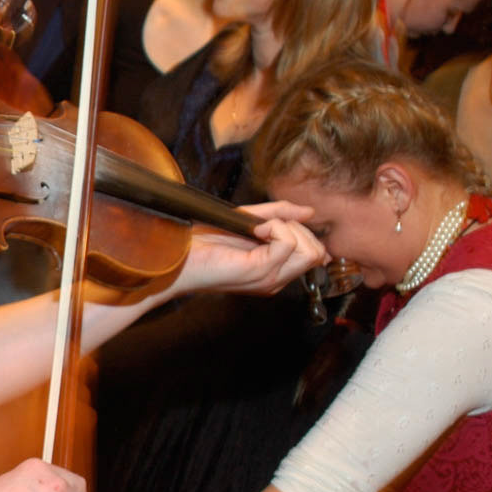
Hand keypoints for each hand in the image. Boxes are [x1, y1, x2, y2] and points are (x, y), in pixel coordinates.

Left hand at [175, 201, 326, 296]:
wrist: (174, 258)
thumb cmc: (203, 243)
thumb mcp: (247, 221)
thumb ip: (278, 215)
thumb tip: (310, 212)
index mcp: (274, 270)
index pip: (316, 254)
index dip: (302, 231)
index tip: (272, 223)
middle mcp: (275, 279)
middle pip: (318, 253)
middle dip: (297, 228)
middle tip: (266, 225)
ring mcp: (268, 278)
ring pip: (310, 251)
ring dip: (287, 227)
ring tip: (259, 228)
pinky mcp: (258, 270)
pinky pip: (288, 243)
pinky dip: (275, 227)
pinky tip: (255, 229)